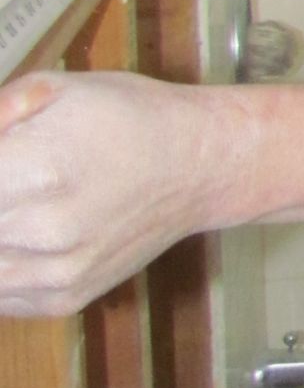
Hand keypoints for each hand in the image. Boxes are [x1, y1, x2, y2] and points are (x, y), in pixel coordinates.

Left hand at [0, 71, 212, 313]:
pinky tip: (18, 234)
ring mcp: (54, 274)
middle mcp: (43, 230)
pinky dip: (0, 265)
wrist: (199, 167)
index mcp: (37, 168)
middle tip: (8, 182)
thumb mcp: (55, 88)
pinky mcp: (63, 300)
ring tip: (15, 205)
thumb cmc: (129, 118)